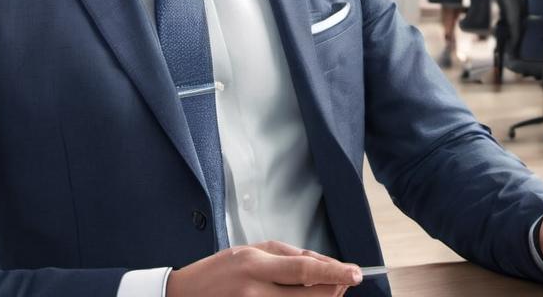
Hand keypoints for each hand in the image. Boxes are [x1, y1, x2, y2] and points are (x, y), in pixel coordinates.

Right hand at [166, 240, 360, 296]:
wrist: (185, 296)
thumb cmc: (219, 271)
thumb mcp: (252, 251)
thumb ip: (291, 255)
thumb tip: (326, 265)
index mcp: (256, 265)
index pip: (305, 270)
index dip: (335, 272)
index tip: (357, 273)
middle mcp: (255, 291)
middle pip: (312, 295)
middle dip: (335, 289)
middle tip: (344, 281)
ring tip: (321, 288)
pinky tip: (299, 296)